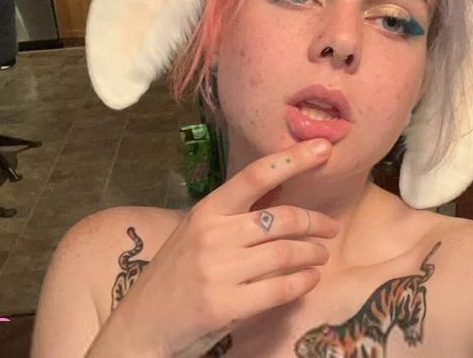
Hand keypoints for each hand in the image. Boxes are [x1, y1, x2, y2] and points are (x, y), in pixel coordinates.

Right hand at [87, 138, 338, 356]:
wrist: (142, 325)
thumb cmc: (175, 276)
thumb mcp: (196, 234)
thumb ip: (233, 216)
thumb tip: (282, 192)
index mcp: (206, 211)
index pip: (255, 175)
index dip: (293, 159)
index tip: (323, 148)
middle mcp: (213, 235)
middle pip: (282, 218)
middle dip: (315, 222)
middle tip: (330, 228)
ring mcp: (219, 271)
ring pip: (286, 253)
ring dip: (313, 253)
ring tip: (321, 255)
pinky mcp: (226, 305)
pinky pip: (280, 288)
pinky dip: (303, 282)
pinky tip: (310, 279)